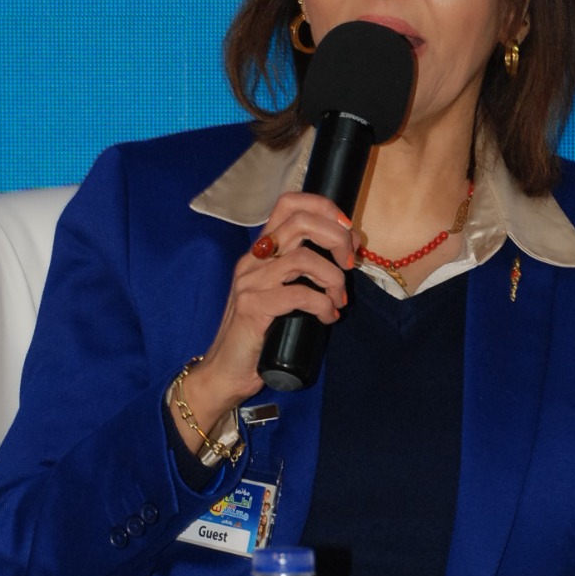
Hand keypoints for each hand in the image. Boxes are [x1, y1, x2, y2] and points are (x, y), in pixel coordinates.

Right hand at [174, 192, 355, 444]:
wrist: (224, 371)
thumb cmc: (258, 335)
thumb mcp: (280, 294)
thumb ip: (301, 274)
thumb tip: (343, 261)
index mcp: (261, 251)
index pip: (288, 204)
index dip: (323, 208)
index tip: (347, 230)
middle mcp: (253, 260)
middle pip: (300, 222)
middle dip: (337, 238)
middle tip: (350, 264)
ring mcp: (250, 282)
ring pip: (303, 258)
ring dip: (333, 278)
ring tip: (339, 300)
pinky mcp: (253, 307)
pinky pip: (299, 294)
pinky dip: (322, 304)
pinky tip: (327, 317)